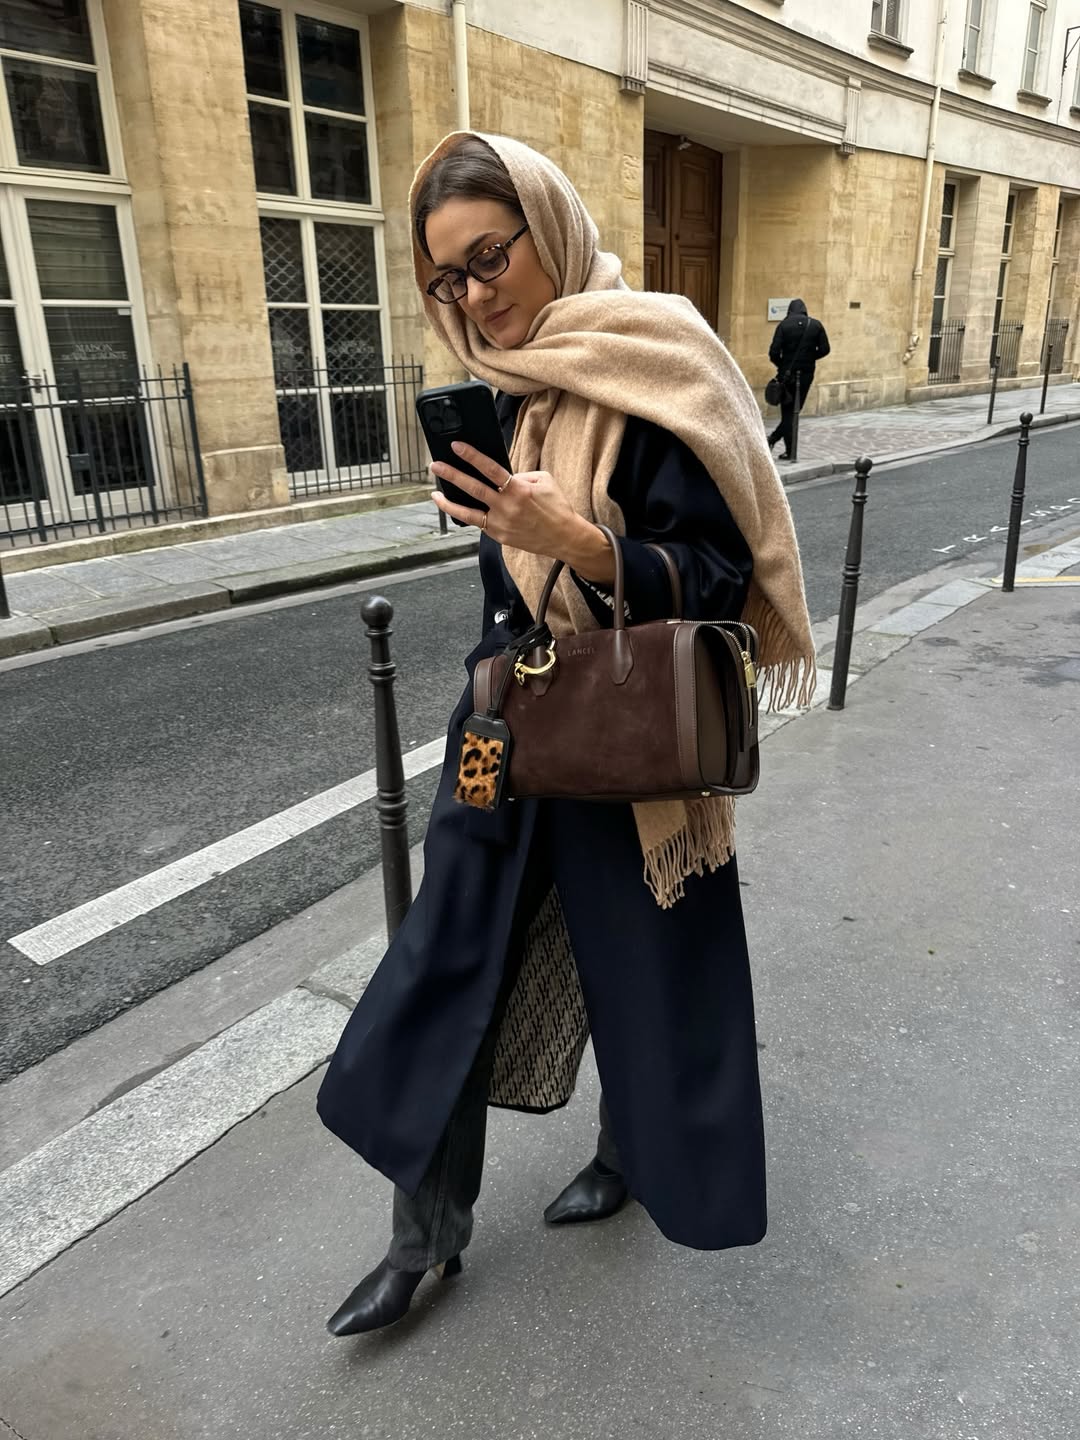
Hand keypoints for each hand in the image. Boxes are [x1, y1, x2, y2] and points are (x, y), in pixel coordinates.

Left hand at [430, 442, 615, 582]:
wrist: (565, 538)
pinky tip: (456, 507)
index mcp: (518, 490)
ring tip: (435, 493)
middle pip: (473, 488)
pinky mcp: (499, 536)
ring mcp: (501, 524)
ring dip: (448, 502)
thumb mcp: (543, 481)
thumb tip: (500, 477)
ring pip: (467, 512)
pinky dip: (466, 515)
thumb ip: (520, 475)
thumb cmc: (556, 508)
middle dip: (451, 475)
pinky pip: (478, 523)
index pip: (490, 468)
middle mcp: (507, 507)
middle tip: (435, 465)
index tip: (457, 446)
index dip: (471, 456)